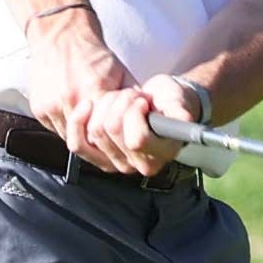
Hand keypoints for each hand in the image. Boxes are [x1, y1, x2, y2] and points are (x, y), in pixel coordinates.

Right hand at [26, 6, 130, 145]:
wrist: (61, 34)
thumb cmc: (91, 51)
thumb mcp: (120, 70)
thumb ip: (134, 94)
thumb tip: (151, 113)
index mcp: (93, 89)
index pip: (107, 129)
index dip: (114, 133)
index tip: (118, 130)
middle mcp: (70, 100)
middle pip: (88, 137)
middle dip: (99, 136)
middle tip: (105, 129)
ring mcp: (51, 106)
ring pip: (71, 137)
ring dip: (82, 133)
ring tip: (90, 118)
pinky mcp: (39, 109)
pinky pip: (57, 130)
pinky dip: (68, 126)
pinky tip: (76, 113)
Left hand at [81, 74, 199, 175]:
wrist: (160, 106)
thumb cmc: (171, 103)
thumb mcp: (179, 103)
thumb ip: (181, 112)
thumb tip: (185, 119)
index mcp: (159, 155)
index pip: (136, 139)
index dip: (136, 113)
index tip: (144, 101)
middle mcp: (135, 165)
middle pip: (112, 130)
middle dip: (122, 103)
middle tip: (135, 97)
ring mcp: (114, 163)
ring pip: (96, 130)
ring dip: (107, 105)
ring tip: (123, 101)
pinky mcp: (97, 156)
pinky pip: (78, 144)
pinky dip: (79, 121)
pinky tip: (88, 106)